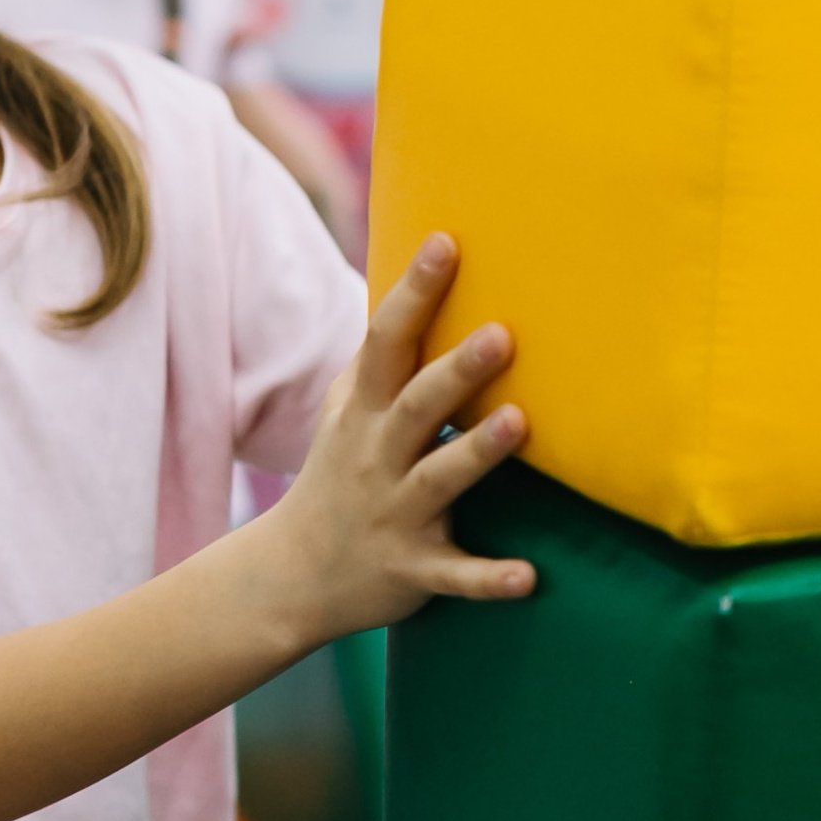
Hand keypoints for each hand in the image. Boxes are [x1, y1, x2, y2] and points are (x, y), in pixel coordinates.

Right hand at [260, 237, 535, 637]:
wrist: (291, 576)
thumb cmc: (340, 473)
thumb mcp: (347, 411)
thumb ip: (384, 357)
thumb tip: (421, 281)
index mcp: (366, 412)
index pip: (387, 342)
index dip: (415, 293)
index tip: (446, 242)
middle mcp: (378, 456)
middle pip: (419, 404)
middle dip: (457, 369)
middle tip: (502, 333)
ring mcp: (395, 514)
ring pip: (440, 479)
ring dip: (478, 452)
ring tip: (520, 423)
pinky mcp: (413, 568)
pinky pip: (454, 575)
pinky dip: (489, 577)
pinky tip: (529, 578)